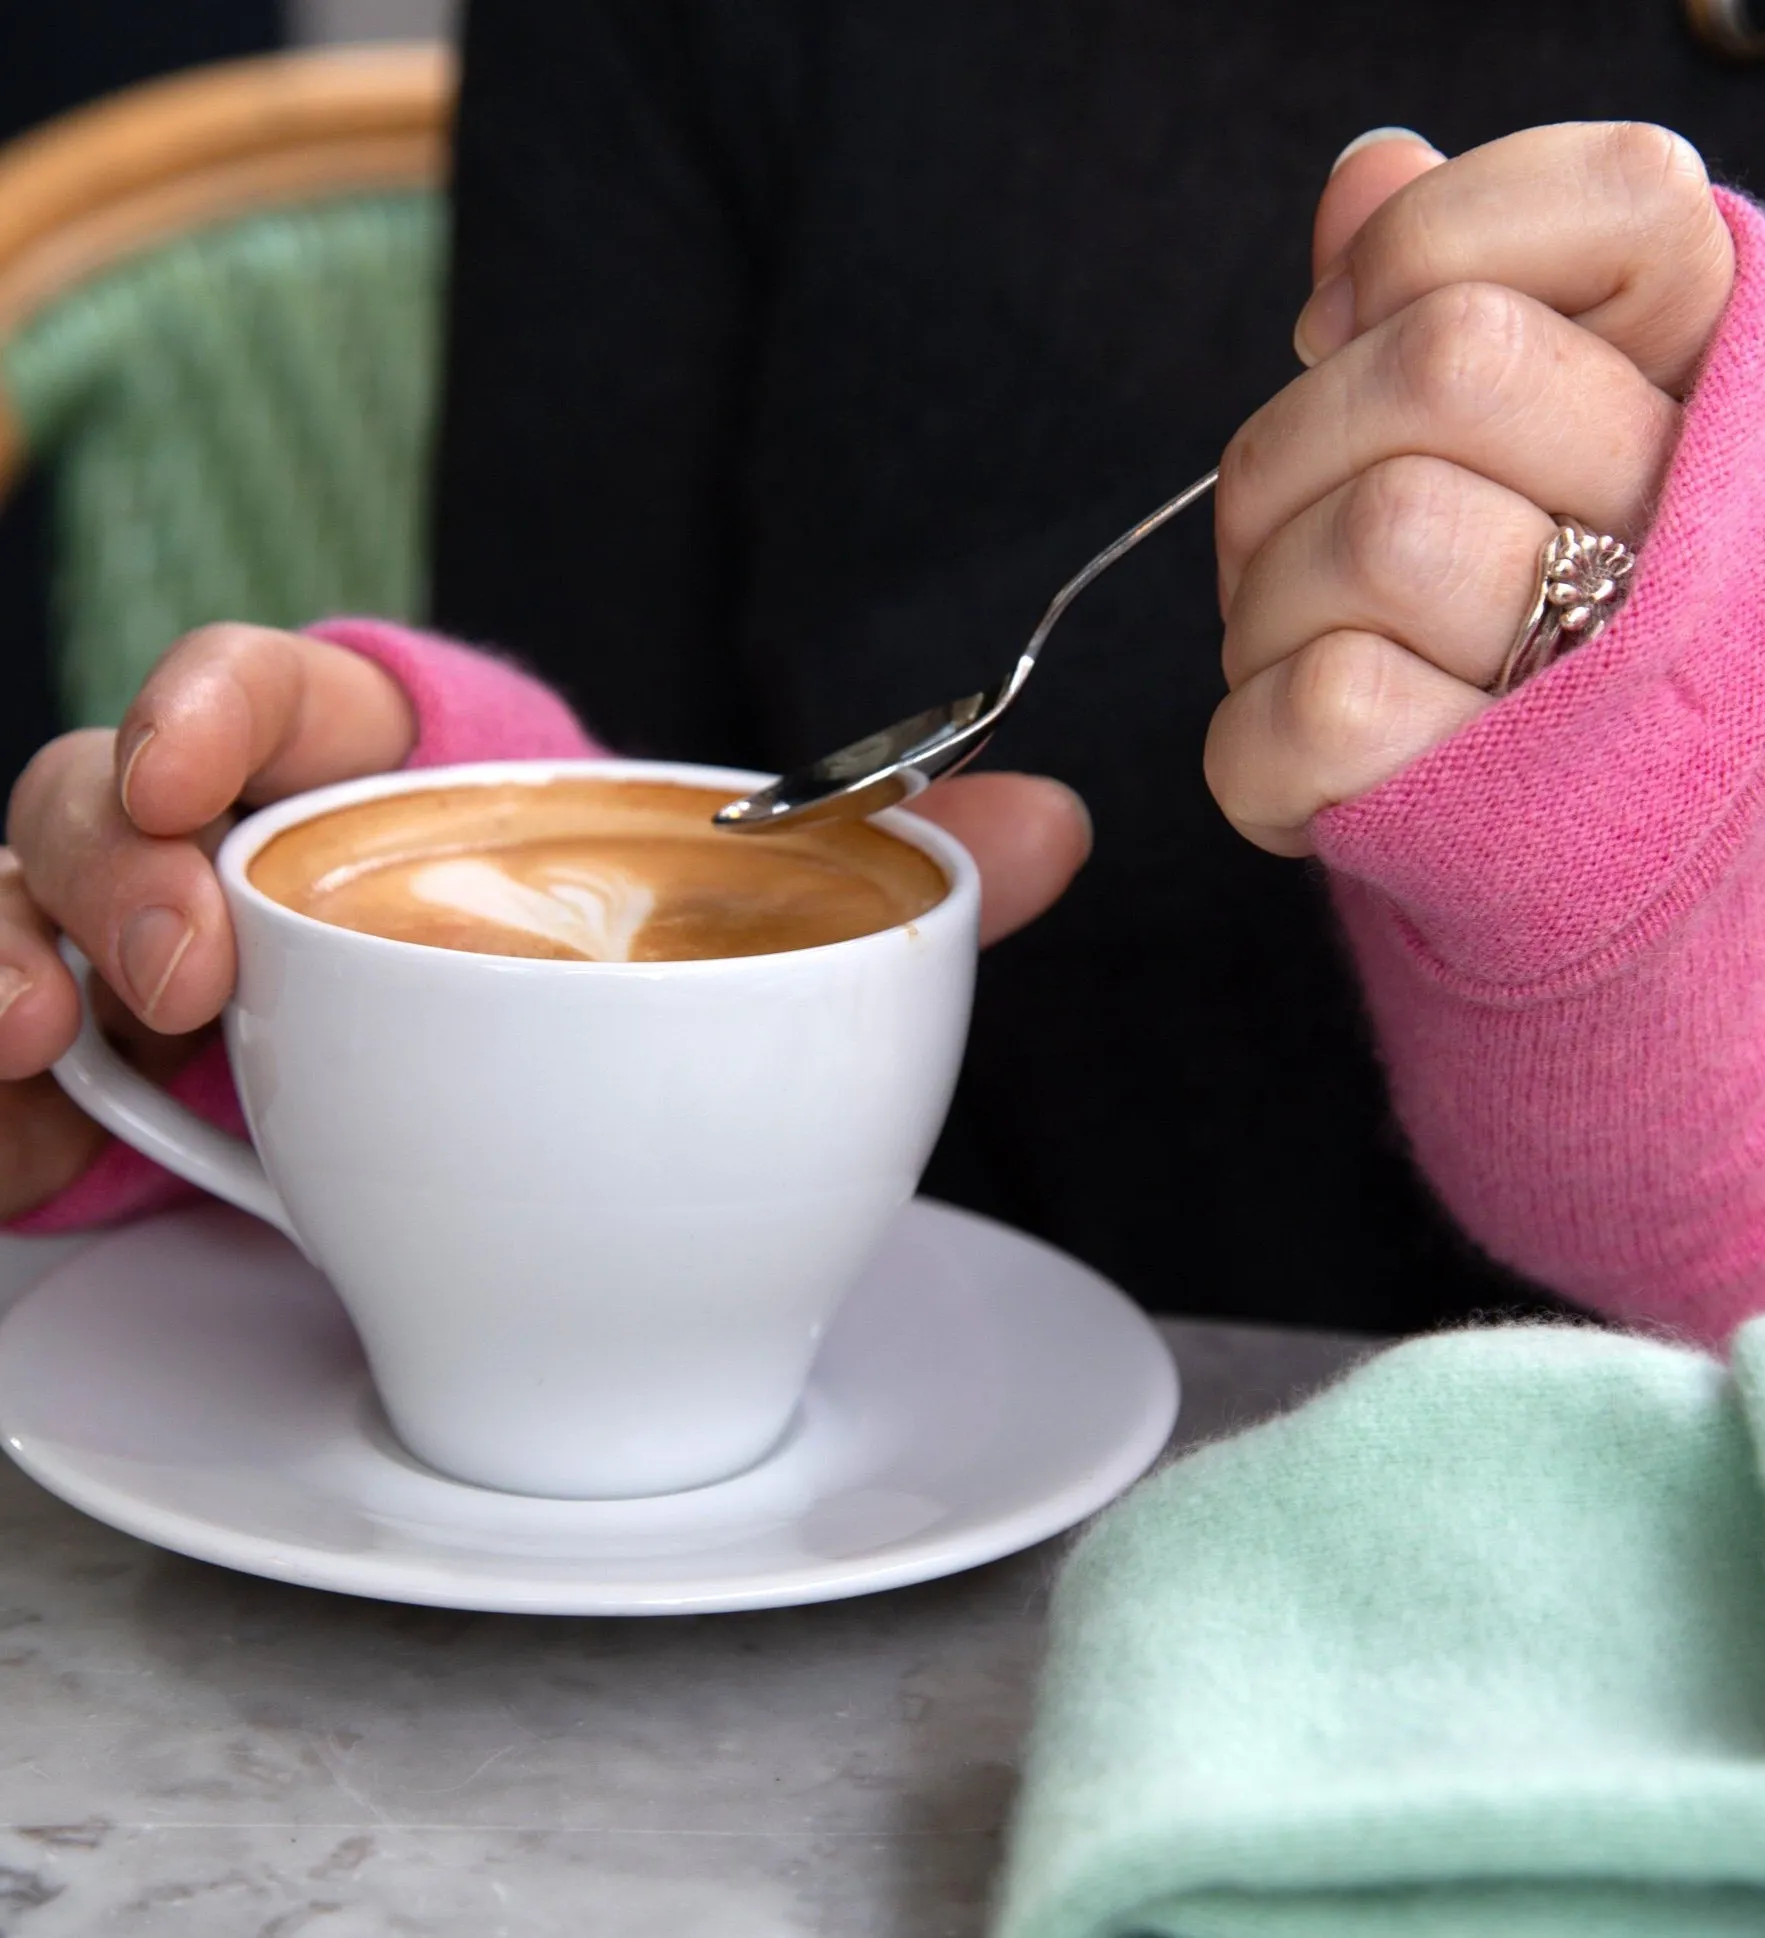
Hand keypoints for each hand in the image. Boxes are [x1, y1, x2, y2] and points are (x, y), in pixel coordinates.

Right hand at [0, 626, 1087, 1220]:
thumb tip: (1061, 828)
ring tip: (45, 1037)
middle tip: (194, 967)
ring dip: (7, 957)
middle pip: (101, 797)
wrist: (513, 1146)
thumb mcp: (717, 927)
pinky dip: (0, 1115)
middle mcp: (232, 865)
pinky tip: (33, 1140)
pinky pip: (7, 1087)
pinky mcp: (104, 1096)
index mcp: (370, 786)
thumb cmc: (599, 989)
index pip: (266, 690)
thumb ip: (872, 872)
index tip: (208, 756)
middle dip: (109, 853)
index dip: (216, 696)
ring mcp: (144, 978)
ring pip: (17, 916)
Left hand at [1204, 121, 1736, 855]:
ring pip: (1382, 530)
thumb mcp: (1517, 444)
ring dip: (1270, 592)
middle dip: (1300, 434)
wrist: (1595, 864)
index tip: (1344, 323)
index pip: (1630, 198)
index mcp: (1708, 400)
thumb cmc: (1526, 626)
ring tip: (1305, 643)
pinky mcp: (1498, 819)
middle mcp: (1693, 524)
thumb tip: (1369, 174)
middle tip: (1290, 516)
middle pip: (1455, 361)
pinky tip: (1301, 748)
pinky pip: (1327, 706)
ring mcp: (1608, 679)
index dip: (1436, 240)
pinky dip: (1259, 730)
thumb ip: (1454, 292)